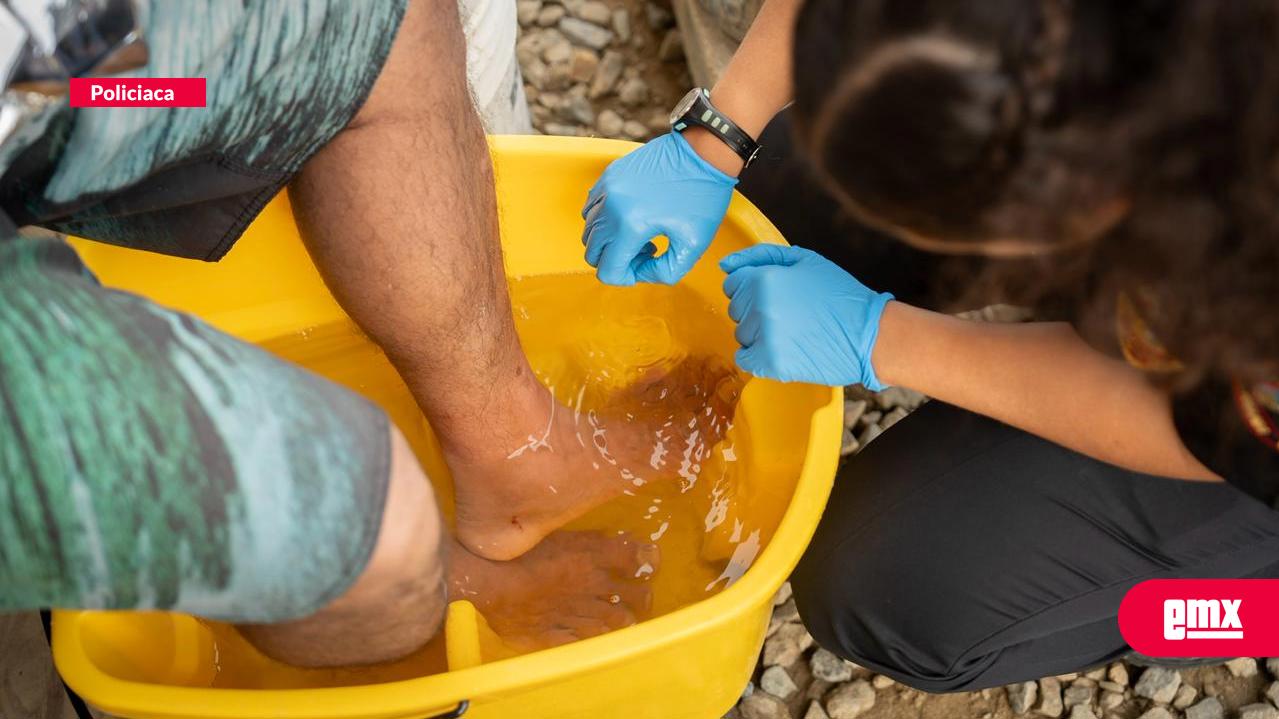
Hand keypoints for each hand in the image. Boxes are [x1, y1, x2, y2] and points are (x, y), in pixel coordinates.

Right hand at [582, 132, 736, 284]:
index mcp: (631, 226)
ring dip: (610, 240)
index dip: (626, 277)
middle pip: (592, 253)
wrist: (704, 152)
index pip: (607, 271)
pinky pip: (592, 208)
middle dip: (617, 259)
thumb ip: (664, 272)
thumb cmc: (703, 197)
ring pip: (589, 231)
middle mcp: (611, 207)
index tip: (647, 264)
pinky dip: (606, 219)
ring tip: (641, 230)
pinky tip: (633, 214)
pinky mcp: (609, 175)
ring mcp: (607, 188)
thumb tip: (639, 273)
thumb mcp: (693, 246)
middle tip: (646, 249)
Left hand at [720, 244, 893, 388]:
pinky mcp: (771, 363)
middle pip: (736, 310)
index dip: (753, 288)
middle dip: (756, 310)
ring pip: (742, 335)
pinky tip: (784, 349)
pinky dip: (759, 357)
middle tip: (791, 314)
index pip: (732, 284)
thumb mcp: (805, 260)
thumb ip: (761, 256)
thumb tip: (725, 265)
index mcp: (764, 279)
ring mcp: (764, 337)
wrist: (870, 335)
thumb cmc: (839, 295)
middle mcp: (759, 307)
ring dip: (759, 335)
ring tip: (793, 331)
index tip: (777, 295)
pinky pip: (745, 360)